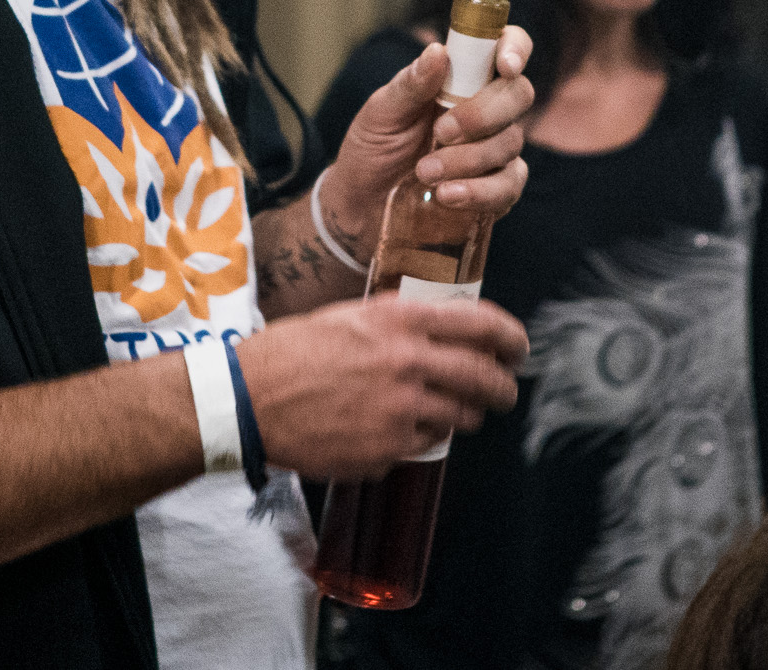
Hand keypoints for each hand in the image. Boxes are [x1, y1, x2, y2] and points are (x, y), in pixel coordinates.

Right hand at [232, 296, 528, 479]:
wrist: (248, 400)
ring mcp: (400, 410)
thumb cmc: (291, 353)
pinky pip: (423, 446)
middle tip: (504, 390)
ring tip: (450, 411)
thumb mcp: (347, 317)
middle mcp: (407, 363)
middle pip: (484, 378)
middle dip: (503, 387)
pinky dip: (418, 438)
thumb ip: (395, 320)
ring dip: (463, 414)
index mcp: (399, 321)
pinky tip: (394, 429)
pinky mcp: (387, 449)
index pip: (481, 324)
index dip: (511, 337)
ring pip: (460, 416)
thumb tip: (435, 324)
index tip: (518, 346)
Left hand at [327, 27, 534, 236]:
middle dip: (484, 113)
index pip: (506, 47)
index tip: (504, 65)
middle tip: (441, 131)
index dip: (515, 47)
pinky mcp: (496, 190)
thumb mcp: (381, 112)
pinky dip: (480, 191)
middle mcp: (487, 109)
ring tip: (425, 172)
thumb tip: (437, 51)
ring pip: (510, 143)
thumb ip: (410, 84)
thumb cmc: (374, 147)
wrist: (363, 202)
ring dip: (468, 159)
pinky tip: (447, 195)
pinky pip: (509, 186)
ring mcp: (496, 150)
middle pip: (519, 94)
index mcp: (463, 78)